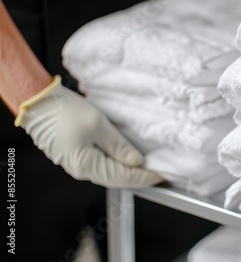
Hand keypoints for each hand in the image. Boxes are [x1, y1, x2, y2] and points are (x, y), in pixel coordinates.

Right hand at [16, 76, 162, 187]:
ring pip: (111, 171)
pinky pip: (103, 162)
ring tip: (148, 163)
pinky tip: (128, 155)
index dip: (145, 177)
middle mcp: (82, 170)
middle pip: (118, 178)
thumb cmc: (64, 111)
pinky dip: (118, 161)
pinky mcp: (77, 154)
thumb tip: (136, 161)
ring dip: (129, 169)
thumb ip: (118, 145)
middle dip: (139, 175)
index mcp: (87, 166)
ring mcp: (79, 163)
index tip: (163, 174)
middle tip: (159, 170)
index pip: (124, 177)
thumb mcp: (98, 125)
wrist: (37, 102)